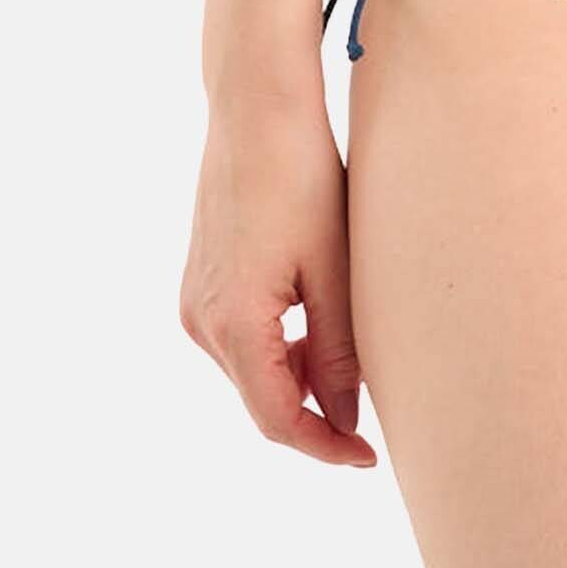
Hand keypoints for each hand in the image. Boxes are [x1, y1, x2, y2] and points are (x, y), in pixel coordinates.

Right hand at [179, 91, 376, 466]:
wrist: (257, 109)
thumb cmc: (302, 178)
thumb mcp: (332, 269)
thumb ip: (338, 351)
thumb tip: (343, 419)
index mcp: (233, 324)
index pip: (278, 419)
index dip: (324, 446)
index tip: (368, 457)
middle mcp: (201, 321)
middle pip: (262, 398)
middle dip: (315, 412)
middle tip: (372, 410)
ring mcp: (194, 300)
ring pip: (251, 369)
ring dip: (298, 376)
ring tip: (351, 354)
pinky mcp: (200, 280)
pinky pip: (240, 337)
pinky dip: (279, 345)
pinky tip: (317, 321)